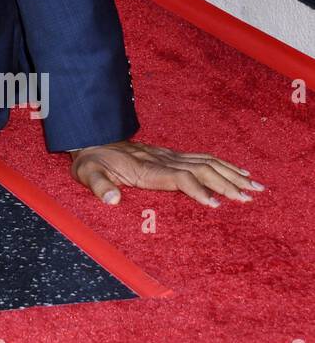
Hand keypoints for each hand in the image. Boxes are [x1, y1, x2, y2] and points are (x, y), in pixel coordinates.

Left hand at [69, 140, 264, 206]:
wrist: (91, 138)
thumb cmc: (91, 161)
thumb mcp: (87, 174)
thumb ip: (100, 187)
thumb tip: (113, 200)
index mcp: (146, 168)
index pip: (179, 177)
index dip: (197, 189)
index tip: (216, 204)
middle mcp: (162, 159)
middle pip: (201, 169)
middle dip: (226, 182)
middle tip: (250, 197)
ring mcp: (168, 155)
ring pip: (206, 162)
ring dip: (231, 173)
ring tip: (255, 186)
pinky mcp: (170, 155)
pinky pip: (201, 157)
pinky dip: (223, 164)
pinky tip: (238, 171)